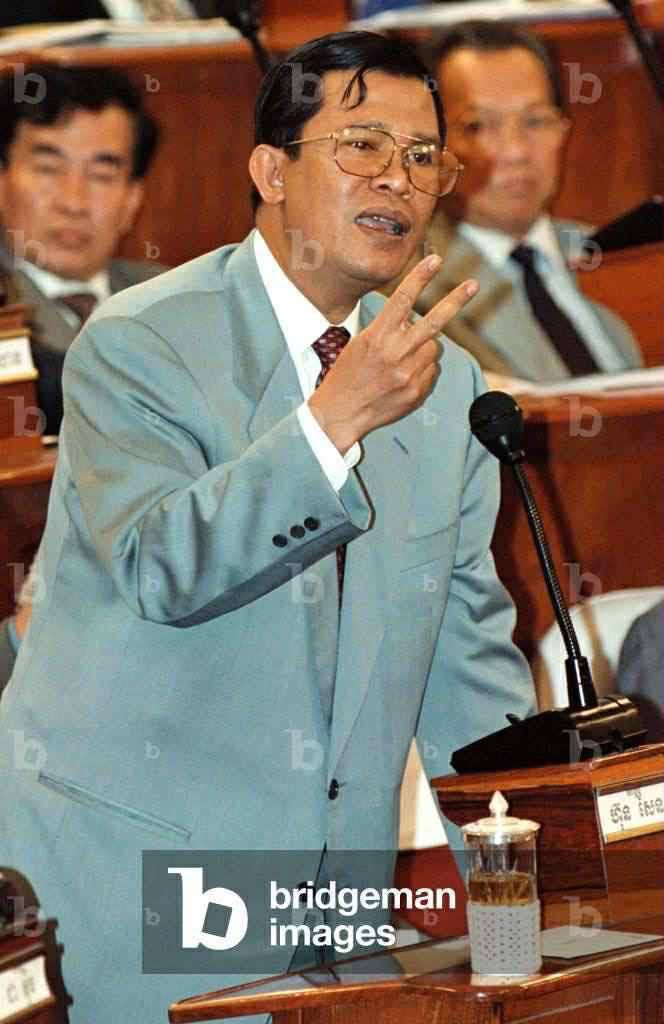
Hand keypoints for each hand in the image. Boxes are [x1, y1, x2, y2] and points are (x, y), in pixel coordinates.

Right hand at [308, 255, 477, 452]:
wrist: (342, 413)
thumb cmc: (348, 376)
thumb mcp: (361, 344)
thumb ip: (389, 330)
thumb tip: (416, 320)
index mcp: (377, 336)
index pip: (402, 299)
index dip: (420, 277)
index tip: (435, 260)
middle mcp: (395, 352)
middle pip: (434, 321)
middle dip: (455, 300)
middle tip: (473, 284)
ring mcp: (409, 373)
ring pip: (434, 348)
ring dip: (424, 349)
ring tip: (402, 362)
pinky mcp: (417, 391)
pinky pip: (432, 372)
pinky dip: (422, 371)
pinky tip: (403, 380)